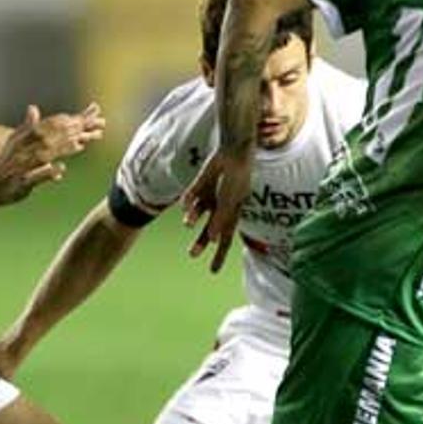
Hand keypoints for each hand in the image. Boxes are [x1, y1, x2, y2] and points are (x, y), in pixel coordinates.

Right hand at [0, 103, 104, 203]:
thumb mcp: (15, 141)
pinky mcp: (23, 181)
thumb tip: (33, 107)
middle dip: (74, 132)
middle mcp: (26, 150)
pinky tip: (61, 169)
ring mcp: (25, 166)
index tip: (86, 116)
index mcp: (26, 139)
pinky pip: (37, 176)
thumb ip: (27, 125)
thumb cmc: (7, 163)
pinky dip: (49, 172)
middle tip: (94, 127)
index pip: (50, 127)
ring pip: (46, 155)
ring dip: (64, 150)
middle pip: (53, 138)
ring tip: (80, 145)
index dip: (68, 121)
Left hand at [182, 147, 251, 273]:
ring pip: (198, 215)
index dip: (219, 255)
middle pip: (210, 231)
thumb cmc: (237, 178)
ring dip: (193, 220)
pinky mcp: (200, 186)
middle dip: (201, 243)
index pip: (226, 239)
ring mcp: (210, 197)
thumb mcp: (230, 201)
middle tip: (192, 255)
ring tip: (188, 223)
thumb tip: (213, 239)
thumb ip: (221, 219)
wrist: (233, 152)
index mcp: (233, 214)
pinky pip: (191, 198)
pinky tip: (185, 204)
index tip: (213, 271)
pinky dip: (188, 202)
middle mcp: (221, 208)